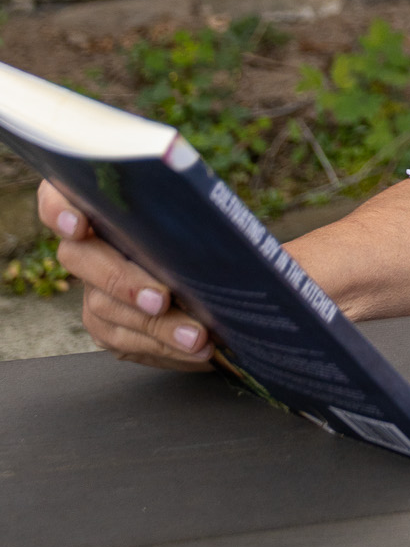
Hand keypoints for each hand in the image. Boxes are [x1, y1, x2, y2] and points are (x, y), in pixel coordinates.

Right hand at [37, 180, 212, 371]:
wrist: (215, 274)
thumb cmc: (205, 231)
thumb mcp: (198, 214)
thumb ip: (186, 210)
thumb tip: (205, 220)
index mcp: (103, 206)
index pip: (57, 197)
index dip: (58, 210)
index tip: (78, 225)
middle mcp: (86, 246)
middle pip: (79, 258)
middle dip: (122, 281)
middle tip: (161, 299)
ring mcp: (92, 288)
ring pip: (104, 307)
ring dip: (156, 327)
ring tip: (198, 336)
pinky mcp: (105, 325)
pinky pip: (122, 341)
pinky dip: (162, 347)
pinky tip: (195, 350)